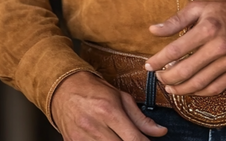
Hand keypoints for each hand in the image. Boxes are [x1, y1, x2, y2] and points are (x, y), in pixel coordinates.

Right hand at [51, 71, 167, 139]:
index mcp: (109, 112)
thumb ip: (141, 118)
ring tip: (121, 137)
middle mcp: (95, 127)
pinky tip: (109, 139)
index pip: (134, 139)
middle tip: (136, 139)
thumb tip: (161, 132)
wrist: (64, 89)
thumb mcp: (121, 97)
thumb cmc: (95, 90)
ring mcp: (81, 139)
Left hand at [145, 0, 225, 96]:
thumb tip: (153, 30)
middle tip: (159, 77)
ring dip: (180, 89)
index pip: (175, 50)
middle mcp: (219, 47)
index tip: (149, 65)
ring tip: (170, 86)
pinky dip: (199, 92)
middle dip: (166, 78)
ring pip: (199, 84)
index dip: (158, 61)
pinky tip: (190, 89)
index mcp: (208, 28)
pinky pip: (215, 88)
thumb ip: (177, 20)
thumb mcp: (202, 6)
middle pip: (185, 71)